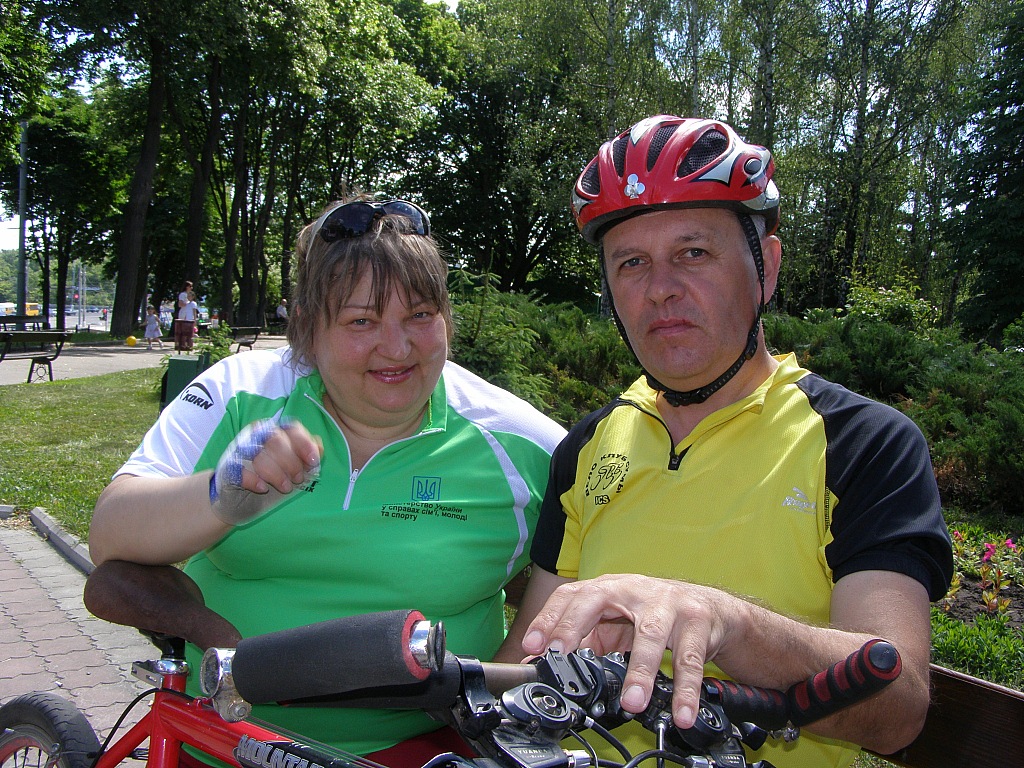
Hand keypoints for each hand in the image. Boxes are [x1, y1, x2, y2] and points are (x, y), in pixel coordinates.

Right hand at [210, 418, 321, 525]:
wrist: (237, 504)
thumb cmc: (269, 483)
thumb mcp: (293, 473)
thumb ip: (307, 459)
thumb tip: (319, 446)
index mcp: (273, 433)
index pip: (291, 428)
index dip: (304, 443)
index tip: (313, 461)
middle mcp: (254, 437)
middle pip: (275, 439)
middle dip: (291, 461)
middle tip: (298, 479)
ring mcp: (238, 452)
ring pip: (259, 453)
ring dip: (277, 473)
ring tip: (285, 487)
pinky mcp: (227, 470)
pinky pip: (240, 470)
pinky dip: (255, 480)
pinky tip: (263, 488)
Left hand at [520, 573, 737, 729]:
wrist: (708, 607)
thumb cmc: (653, 614)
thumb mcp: (614, 623)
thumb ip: (582, 642)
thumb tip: (538, 665)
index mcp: (607, 589)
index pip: (571, 595)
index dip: (550, 618)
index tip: (534, 646)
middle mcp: (632, 589)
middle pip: (598, 600)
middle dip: (575, 625)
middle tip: (560, 656)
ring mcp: (666, 602)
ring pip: (650, 634)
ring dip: (640, 670)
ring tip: (632, 702)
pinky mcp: (696, 620)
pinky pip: (690, 659)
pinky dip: (686, 689)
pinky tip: (681, 712)